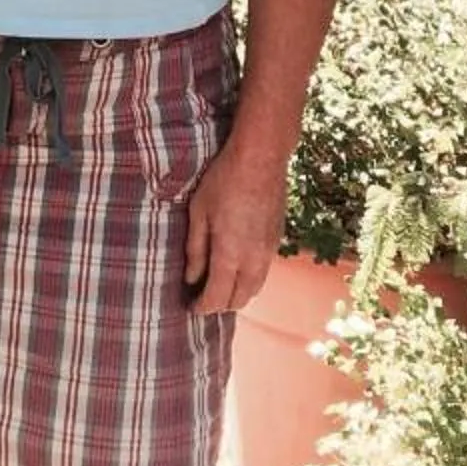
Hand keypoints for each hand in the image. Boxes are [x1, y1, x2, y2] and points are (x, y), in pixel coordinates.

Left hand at [181, 131, 288, 316]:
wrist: (261, 158)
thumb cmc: (224, 180)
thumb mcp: (199, 212)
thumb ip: (196, 249)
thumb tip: (192, 278)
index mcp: (230, 256)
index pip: (217, 298)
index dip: (201, 307)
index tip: (190, 306)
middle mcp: (254, 261)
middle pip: (238, 300)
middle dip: (219, 306)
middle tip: (202, 298)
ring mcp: (269, 251)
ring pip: (255, 289)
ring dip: (237, 295)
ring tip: (219, 287)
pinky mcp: (277, 240)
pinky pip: (263, 273)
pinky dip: (249, 280)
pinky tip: (238, 268)